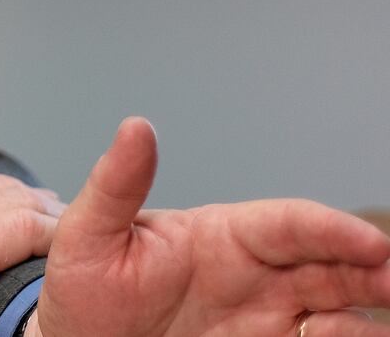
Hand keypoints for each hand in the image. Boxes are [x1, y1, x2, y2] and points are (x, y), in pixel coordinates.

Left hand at [30, 117, 389, 336]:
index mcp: (222, 237)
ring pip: (339, 315)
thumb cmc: (84, 289)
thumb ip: (115, 185)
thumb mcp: (86, 236)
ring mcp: (266, 322)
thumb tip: (135, 128)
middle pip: (334, 268)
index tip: (370, 243)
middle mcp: (256, 278)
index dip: (332, 230)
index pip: (289, 225)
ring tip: (355, 332)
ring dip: (362, 321)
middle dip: (373, 272)